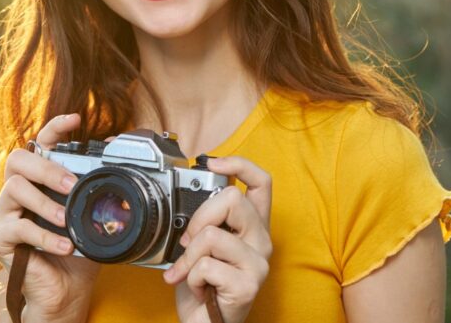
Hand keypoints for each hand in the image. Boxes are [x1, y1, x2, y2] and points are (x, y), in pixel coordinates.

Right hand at [0, 114, 99, 320]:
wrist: (65, 289)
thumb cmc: (77, 249)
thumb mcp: (92, 216)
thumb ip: (98, 188)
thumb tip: (116, 157)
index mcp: (41, 178)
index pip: (42, 142)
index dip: (55, 126)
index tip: (76, 118)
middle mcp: (19, 189)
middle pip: (19, 159)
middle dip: (47, 168)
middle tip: (72, 185)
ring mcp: (6, 212)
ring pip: (14, 187)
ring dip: (44, 202)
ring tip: (65, 219)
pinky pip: (16, 227)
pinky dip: (43, 236)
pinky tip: (63, 245)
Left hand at [162, 156, 272, 322]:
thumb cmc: (205, 284)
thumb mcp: (204, 243)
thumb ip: (207, 219)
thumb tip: (191, 192)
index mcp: (253, 225)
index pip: (262, 181)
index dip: (239, 163)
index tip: (212, 161)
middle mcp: (262, 240)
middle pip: (232, 198)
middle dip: (199, 217)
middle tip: (189, 240)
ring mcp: (259, 262)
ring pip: (212, 235)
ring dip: (188, 256)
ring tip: (189, 272)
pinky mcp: (249, 283)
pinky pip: (206, 265)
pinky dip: (191, 278)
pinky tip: (200, 289)